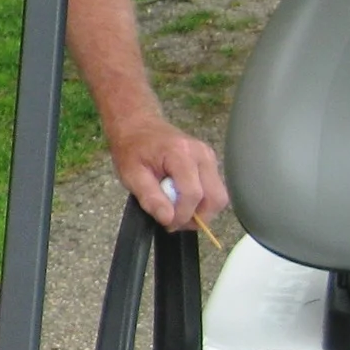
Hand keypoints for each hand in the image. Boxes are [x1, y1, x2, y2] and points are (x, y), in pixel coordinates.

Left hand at [109, 118, 228, 231]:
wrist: (137, 126)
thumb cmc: (132, 148)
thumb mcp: (131, 175)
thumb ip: (150, 198)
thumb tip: (168, 219)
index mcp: (180, 153)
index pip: (193, 193)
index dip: (182, 215)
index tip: (168, 224)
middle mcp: (201, 154)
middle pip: (214, 197)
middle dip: (197, 217)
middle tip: (175, 222)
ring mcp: (209, 157)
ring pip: (218, 196)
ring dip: (201, 210)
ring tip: (177, 211)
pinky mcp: (210, 162)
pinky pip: (214, 189)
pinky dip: (201, 201)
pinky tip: (182, 200)